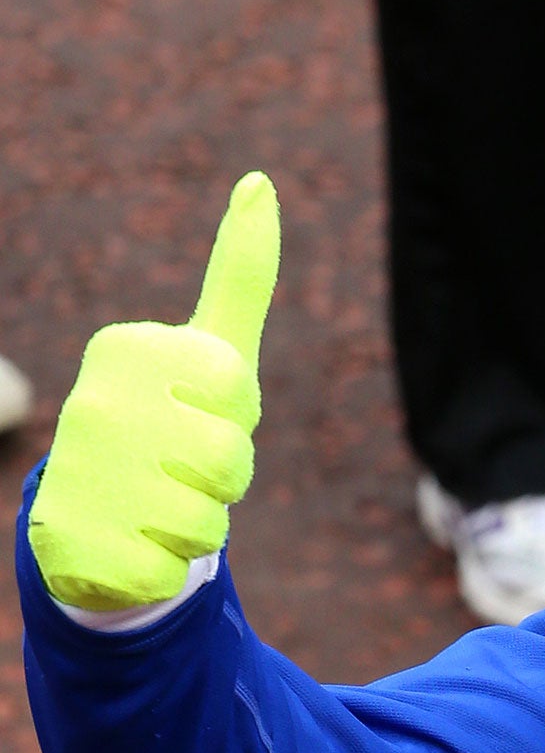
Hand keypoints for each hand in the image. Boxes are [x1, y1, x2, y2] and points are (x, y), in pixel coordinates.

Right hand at [29, 173, 277, 610]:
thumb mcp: (212, 352)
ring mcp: (81, 473)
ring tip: (154, 506)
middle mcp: (95, 403)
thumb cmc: (168, 422)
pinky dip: (162, 570)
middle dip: (222, 479)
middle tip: (177, 468)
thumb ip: (240, 274)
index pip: (237, 395)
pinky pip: (169, 571)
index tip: (196, 409)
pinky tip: (128, 546)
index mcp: (128, 351)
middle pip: (230, 462)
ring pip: (207, 522)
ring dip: (197, 526)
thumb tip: (262, 181)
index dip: (232, 418)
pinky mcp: (74, 546)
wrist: (92, 515)